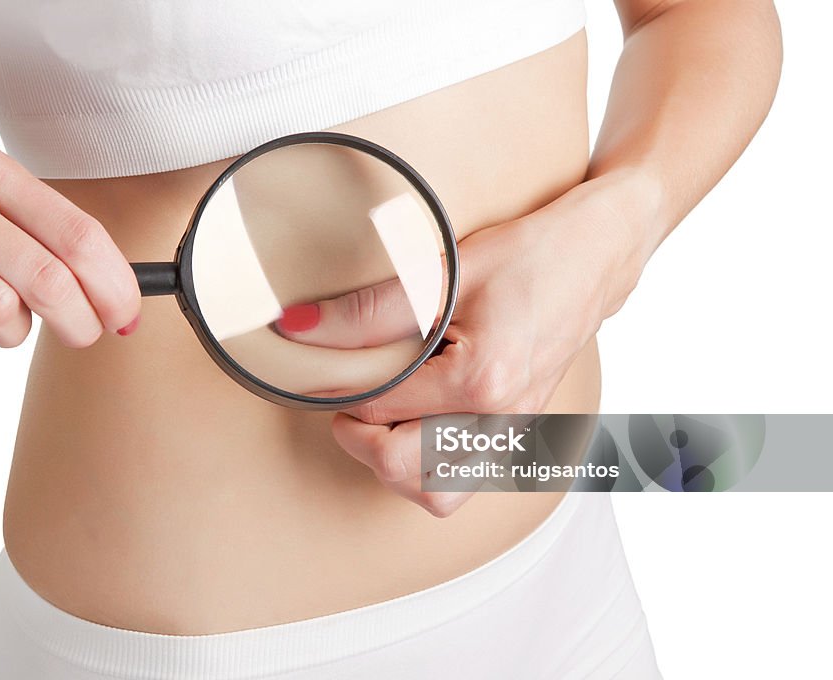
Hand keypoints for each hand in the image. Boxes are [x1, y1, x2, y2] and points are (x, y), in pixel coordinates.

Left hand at [276, 175, 647, 515]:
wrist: (595, 257)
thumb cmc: (528, 255)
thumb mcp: (444, 271)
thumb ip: (369, 309)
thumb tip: (298, 327)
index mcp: (482, 380)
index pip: (379, 408)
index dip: (338, 389)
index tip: (324, 365)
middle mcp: (502, 420)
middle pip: (402, 470)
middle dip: (361, 437)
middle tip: (352, 397)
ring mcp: (514, 434)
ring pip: (435, 494)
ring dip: (396, 464)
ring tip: (385, 417)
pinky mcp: (518, 435)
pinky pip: (463, 480)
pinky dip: (429, 466)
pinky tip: (418, 423)